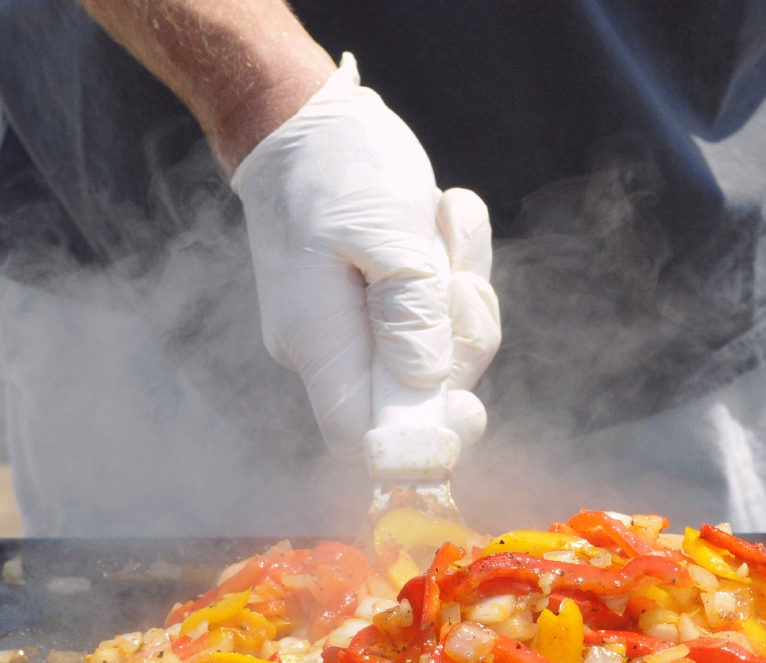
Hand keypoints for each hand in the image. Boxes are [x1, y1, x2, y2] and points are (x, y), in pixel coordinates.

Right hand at [233, 54, 500, 461]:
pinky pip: (428, 309)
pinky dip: (449, 267)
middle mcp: (325, 348)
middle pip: (412, 396)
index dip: (418, 442)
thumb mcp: (391, 235)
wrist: (298, 116)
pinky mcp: (369, 303)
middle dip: (456, 339)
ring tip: (444, 218)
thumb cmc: (341, 165)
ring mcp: (346, 327)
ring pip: (432, 346)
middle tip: (456, 274)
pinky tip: (440, 216)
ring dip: (458, 286)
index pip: (362, 438)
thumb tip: (427, 392)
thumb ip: (412, 318)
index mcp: (318, 342)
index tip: (467, 406)